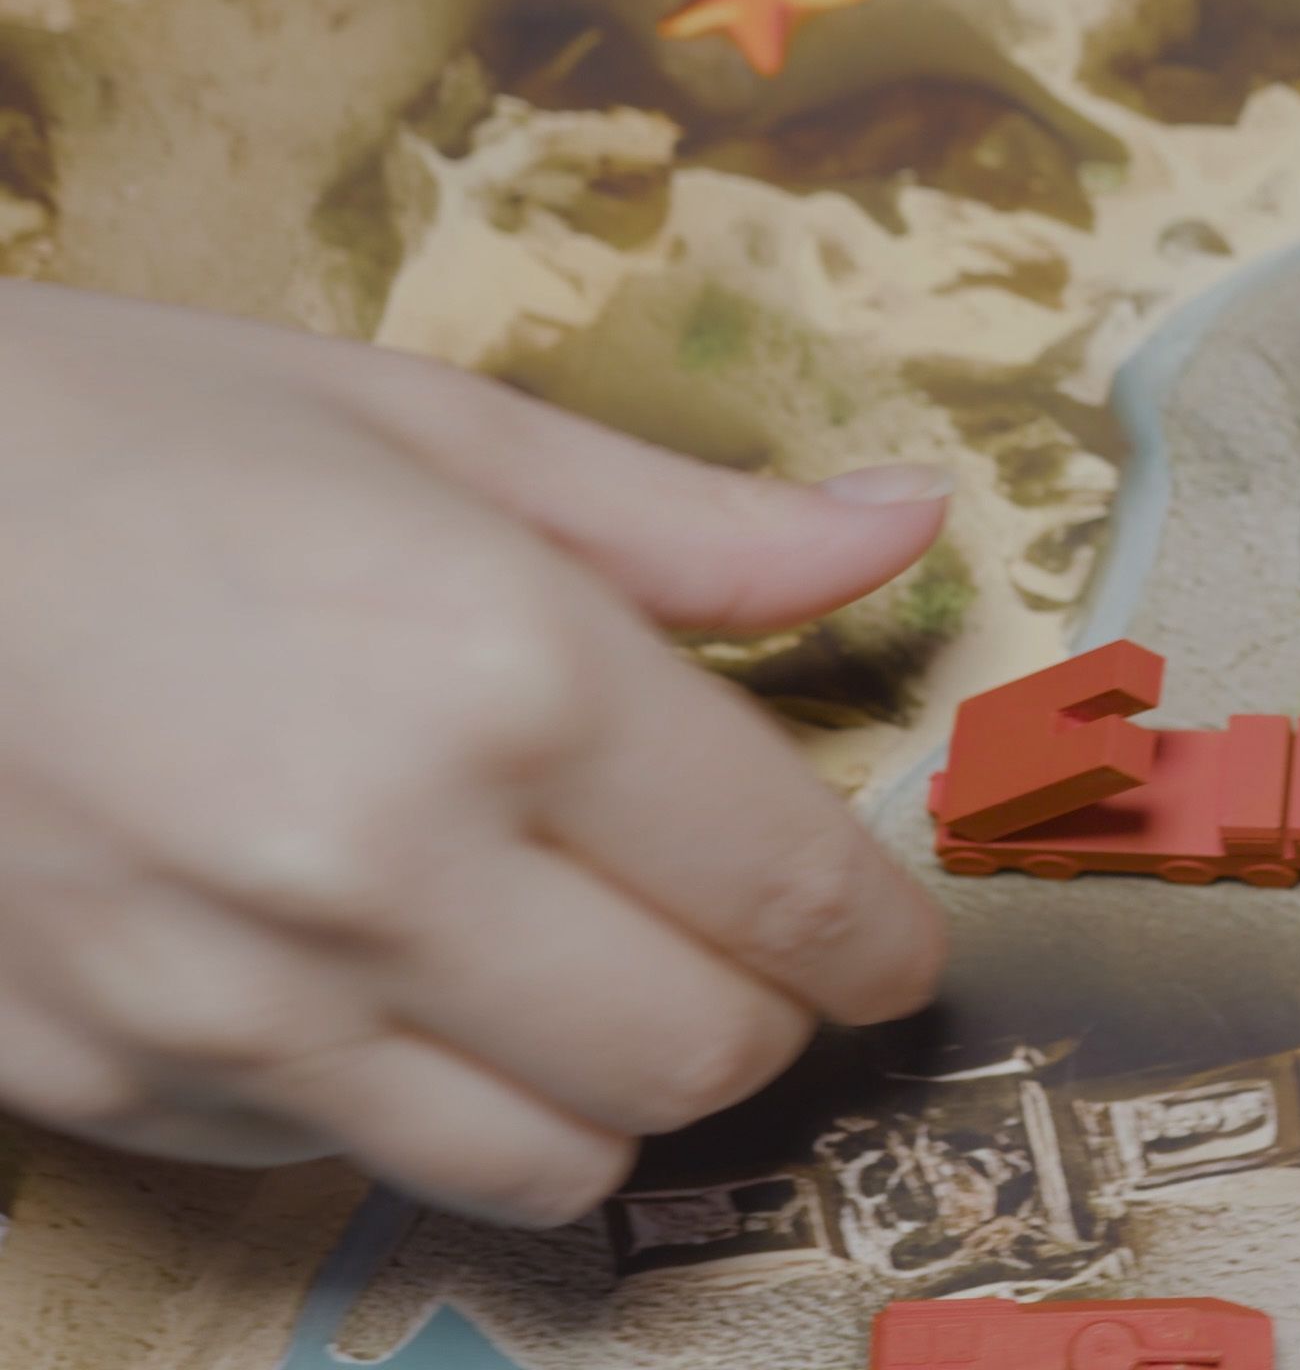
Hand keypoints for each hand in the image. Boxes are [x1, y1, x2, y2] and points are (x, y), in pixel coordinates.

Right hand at [0, 284, 950, 1225]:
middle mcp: (380, 866)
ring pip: (550, 1162)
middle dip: (764, 1014)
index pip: (790, 887)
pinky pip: (349, 1163)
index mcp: (503, 675)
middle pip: (699, 1054)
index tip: (894, 946)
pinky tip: (383, 985)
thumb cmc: (107, 436)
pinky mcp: (102, 1076)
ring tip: (584, 987)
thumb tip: (909, 525)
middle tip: (740, 950)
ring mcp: (228, 998)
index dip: (880, 938)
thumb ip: (692, 522)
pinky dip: (416, 1102)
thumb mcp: (420, 422)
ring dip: (609, 1092)